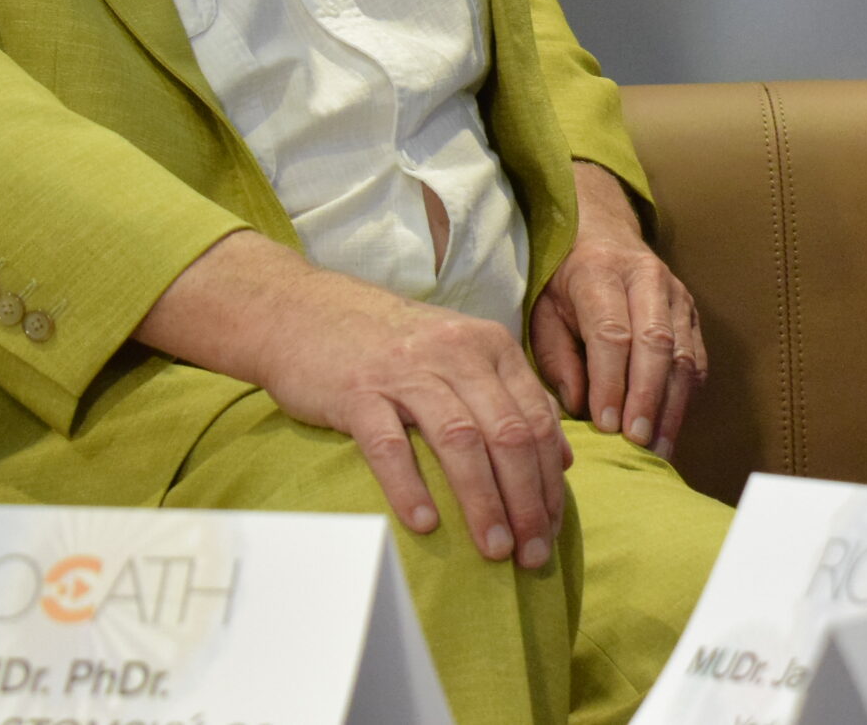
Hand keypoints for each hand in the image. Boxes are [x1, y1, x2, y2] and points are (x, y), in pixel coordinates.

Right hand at [137, 233, 569, 565]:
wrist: (307, 312)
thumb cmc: (391, 344)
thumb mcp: (461, 354)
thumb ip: (511, 397)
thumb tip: (560, 458)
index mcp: (490, 347)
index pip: (538, 419)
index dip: (550, 479)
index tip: (553, 527)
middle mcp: (457, 354)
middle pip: (509, 434)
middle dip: (528, 500)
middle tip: (532, 554)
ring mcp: (407, 372)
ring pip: (462, 442)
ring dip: (484, 502)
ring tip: (494, 549)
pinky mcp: (358, 392)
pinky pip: (391, 446)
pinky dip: (411, 487)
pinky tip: (426, 525)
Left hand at [530, 161, 705, 457]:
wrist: (603, 234)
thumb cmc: (563, 281)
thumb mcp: (543, 310)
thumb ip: (558, 358)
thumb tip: (579, 406)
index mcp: (600, 271)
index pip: (612, 333)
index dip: (611, 382)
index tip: (605, 424)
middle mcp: (647, 278)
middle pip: (656, 343)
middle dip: (647, 397)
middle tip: (636, 442)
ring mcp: (677, 294)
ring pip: (684, 355)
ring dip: (672, 406)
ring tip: (658, 449)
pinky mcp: (693, 313)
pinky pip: (698, 360)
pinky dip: (686, 398)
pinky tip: (671, 429)